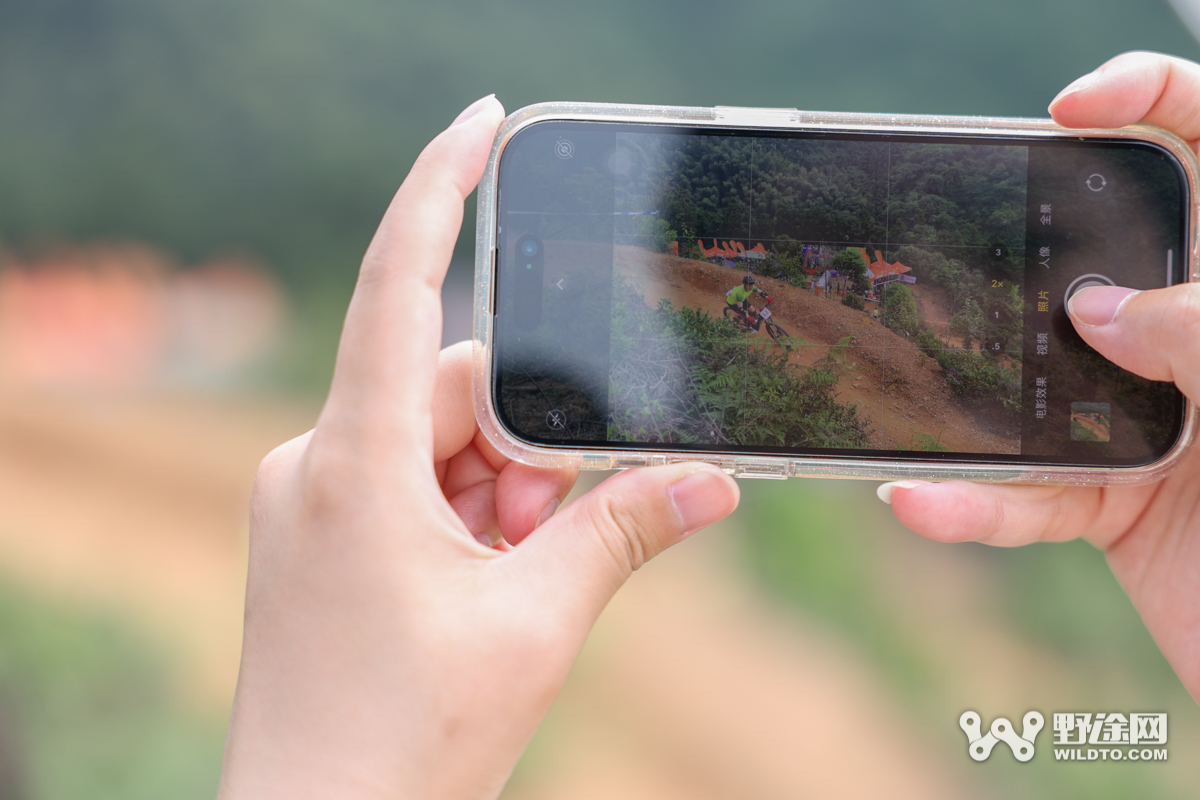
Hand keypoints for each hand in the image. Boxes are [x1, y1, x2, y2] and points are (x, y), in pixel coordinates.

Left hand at [217, 95, 739, 798]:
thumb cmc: (403, 741)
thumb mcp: (535, 624)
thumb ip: (624, 533)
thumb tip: (716, 481)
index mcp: (353, 464)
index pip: (397, 288)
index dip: (437, 191)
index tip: (479, 123)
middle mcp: (318, 464)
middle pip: (454, 392)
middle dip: (527, 447)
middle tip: (552, 533)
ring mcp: (315, 501)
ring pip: (440, 445)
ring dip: (501, 495)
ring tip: (517, 583)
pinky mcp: (324, 534)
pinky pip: (413, 484)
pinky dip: (468, 515)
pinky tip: (488, 584)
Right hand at [879, 51, 1199, 700]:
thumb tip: (1097, 310)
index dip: (1152, 102)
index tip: (1069, 110)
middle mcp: (1197, 349)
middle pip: (1104, 259)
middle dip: (1029, 246)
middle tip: (965, 246)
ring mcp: (1152, 423)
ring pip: (1039, 386)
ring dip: (967, 398)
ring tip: (903, 389)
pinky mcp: (1113, 503)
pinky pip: (1028, 496)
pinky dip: (972, 506)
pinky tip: (920, 499)